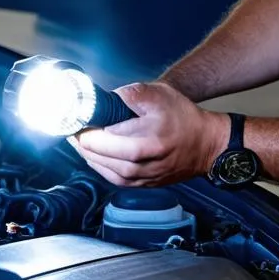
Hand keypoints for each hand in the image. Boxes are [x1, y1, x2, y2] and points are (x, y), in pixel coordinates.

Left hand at [70, 82, 229, 186]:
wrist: (206, 144)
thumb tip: (105, 98)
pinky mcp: (141, 185)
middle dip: (80, 140)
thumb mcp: (160, 95)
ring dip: (86, 153)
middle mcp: (140, 166)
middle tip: (72, 126)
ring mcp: (140, 179)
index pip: (100, 139)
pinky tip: (94, 153)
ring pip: (101, 168)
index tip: (74, 117)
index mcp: (145, 144)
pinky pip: (111, 177)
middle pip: (96, 156)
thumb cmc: (184, 118)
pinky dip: (99, 164)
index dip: (83, 127)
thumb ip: (131, 94)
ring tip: (79, 138)